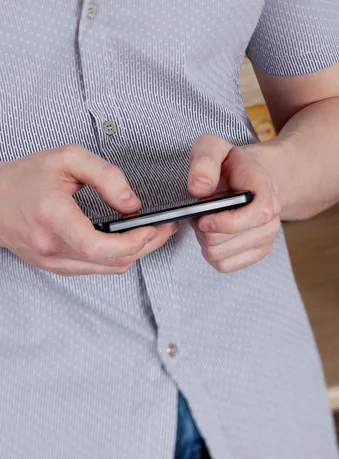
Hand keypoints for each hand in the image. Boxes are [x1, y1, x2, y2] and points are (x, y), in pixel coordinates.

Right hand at [0, 145, 176, 274]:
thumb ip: (104, 175)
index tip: (151, 228)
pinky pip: (97, 269)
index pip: (97, 246)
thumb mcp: (66, 159)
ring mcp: (55, 262)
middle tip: (165, 228)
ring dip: (136, 253)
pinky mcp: (58, 268)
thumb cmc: (25, 179)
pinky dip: (118, 257)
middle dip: (147, 245)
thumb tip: (131, 202)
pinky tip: (127, 242)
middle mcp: (53, 246)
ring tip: (152, 232)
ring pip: (109, 269)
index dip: (131, 242)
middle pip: (112, 261)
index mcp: (53, 216)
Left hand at [188, 135, 280, 272]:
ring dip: (205, 242)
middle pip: (224, 242)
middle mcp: (271, 218)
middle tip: (201, 213)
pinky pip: (224, 266)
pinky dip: (211, 254)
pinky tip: (213, 236)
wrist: (250, 179)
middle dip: (204, 230)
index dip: (223, 222)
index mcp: (265, 190)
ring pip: (220, 256)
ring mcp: (266, 238)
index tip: (203, 217)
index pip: (254, 216)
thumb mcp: (214, 147)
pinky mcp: (257, 253)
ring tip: (207, 222)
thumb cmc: (231, 165)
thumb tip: (199, 187)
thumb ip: (204, 160)